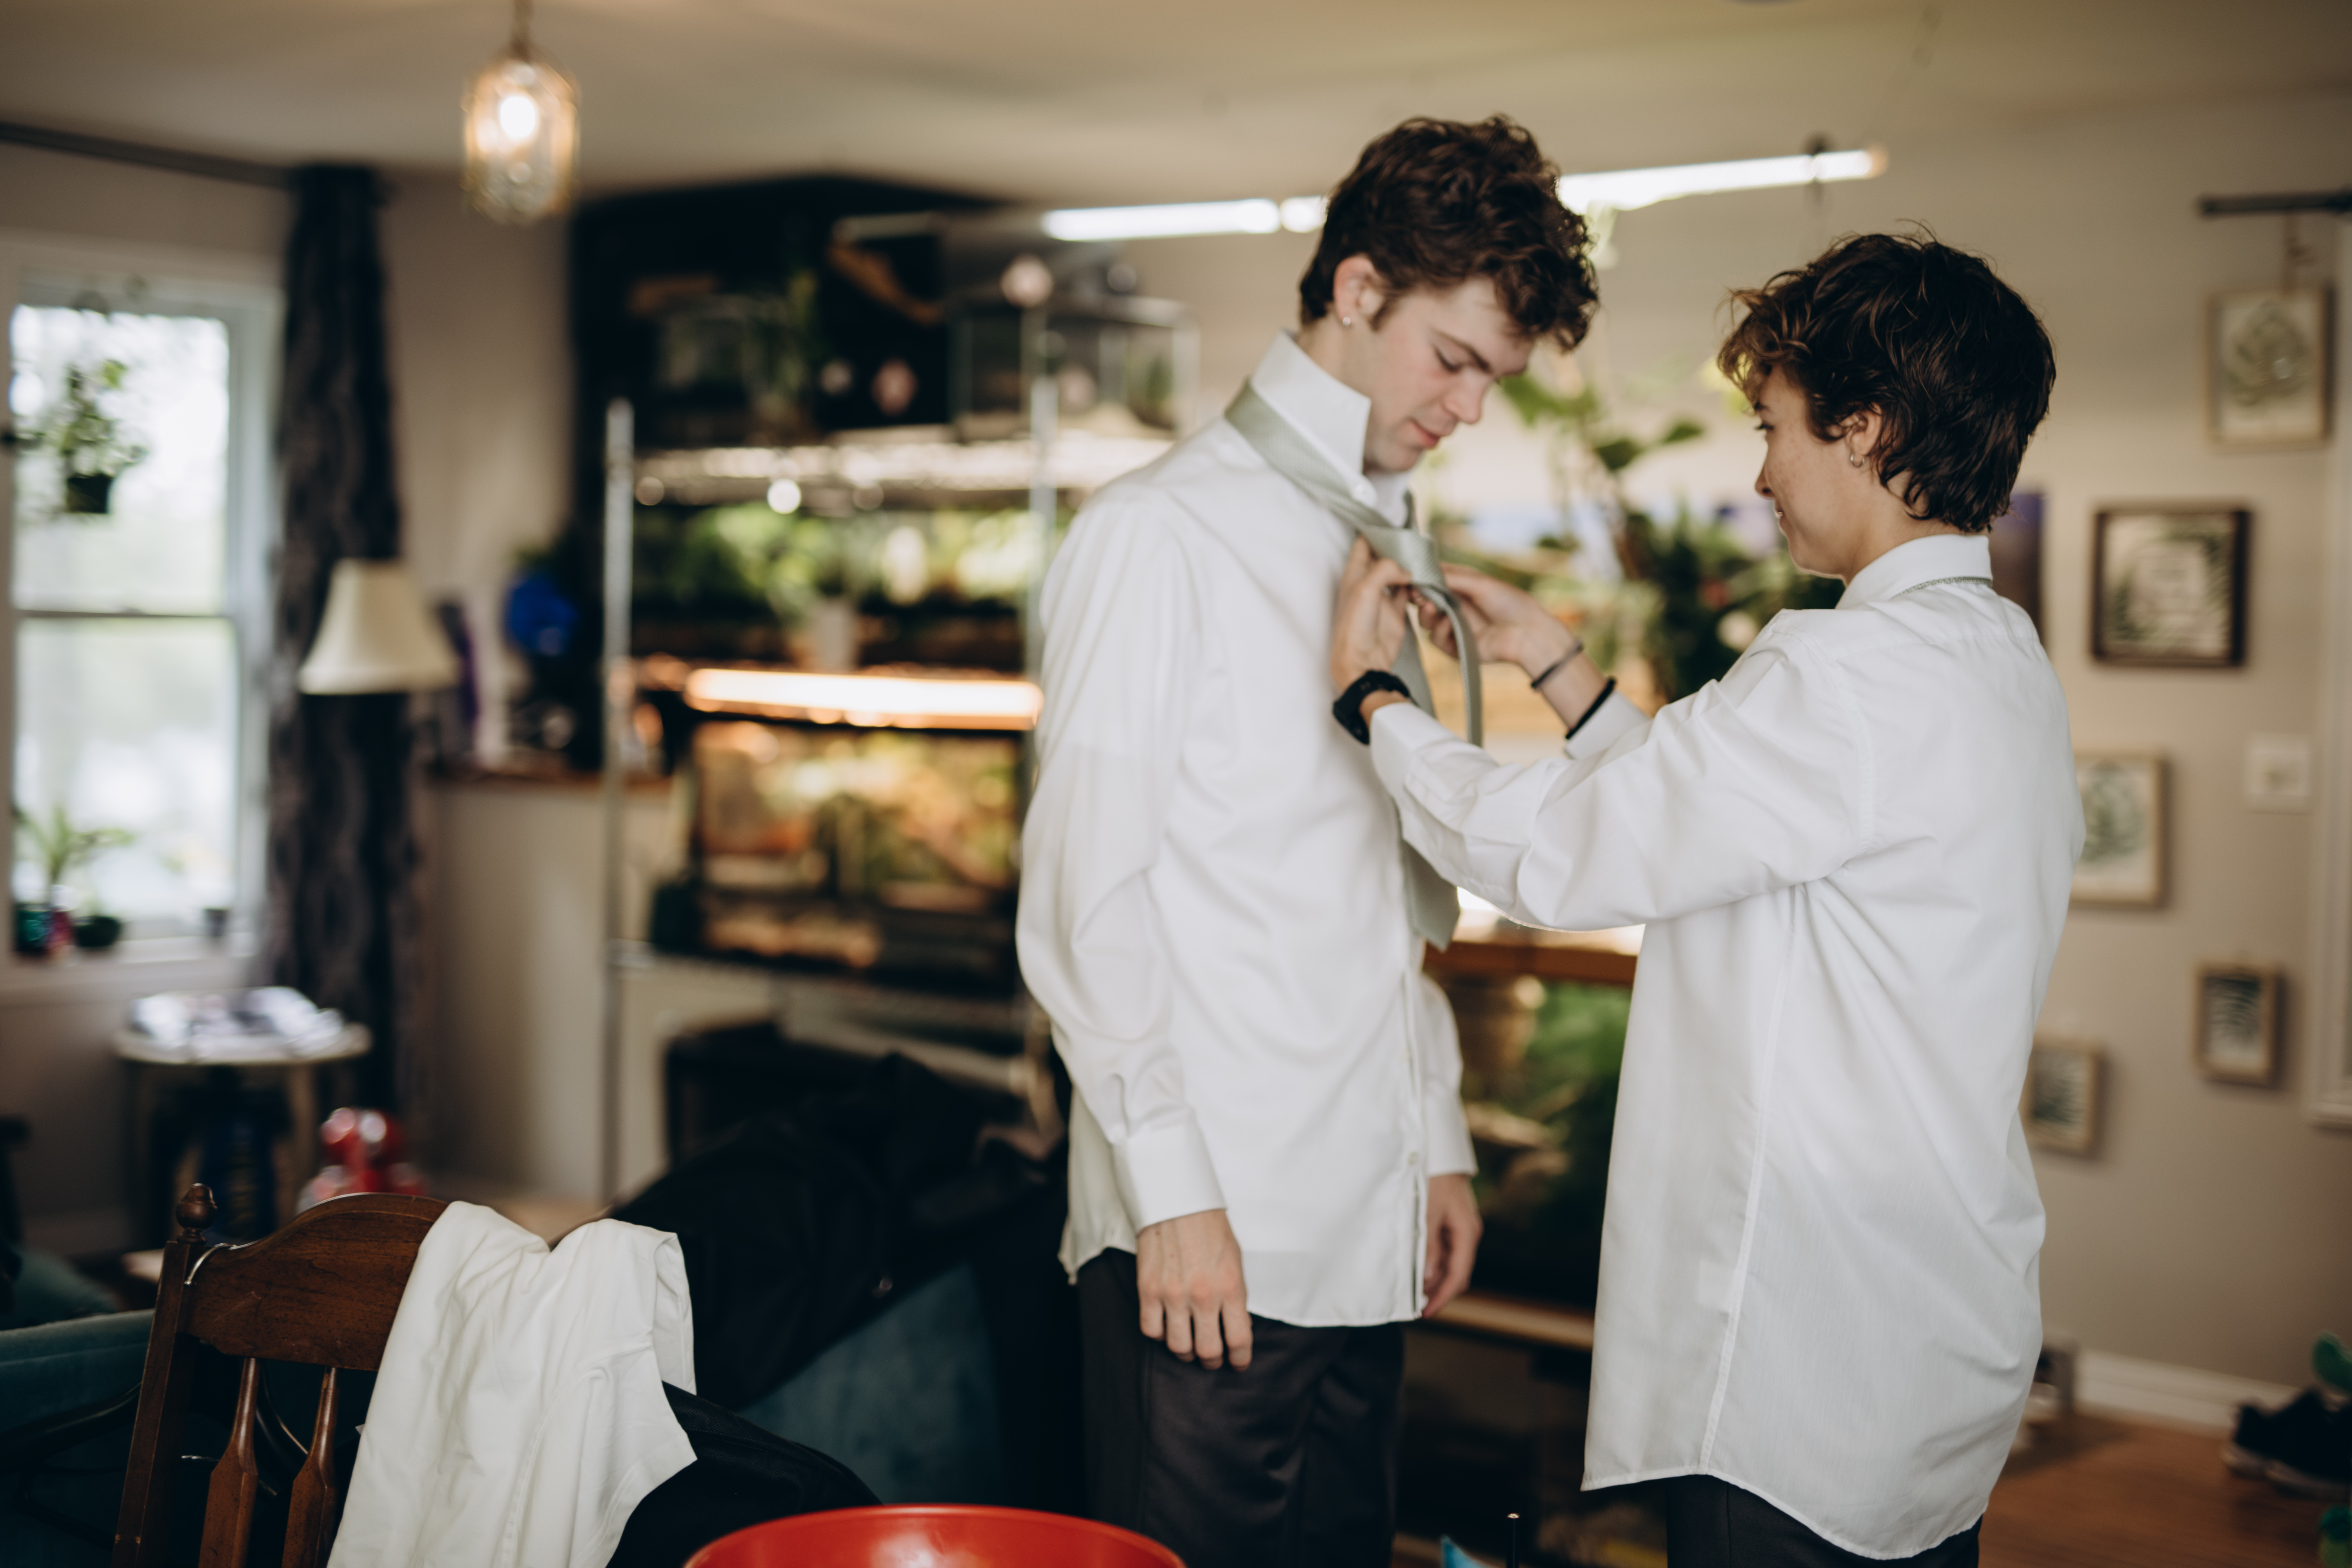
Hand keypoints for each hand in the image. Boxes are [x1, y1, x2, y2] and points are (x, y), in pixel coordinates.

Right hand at [1136, 1208, 1252, 1369]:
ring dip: (1185, 1351)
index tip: (1238, 1363)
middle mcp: (1202, 1295)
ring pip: (1178, 1347)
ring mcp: (1173, 1294)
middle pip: (1208, 1352)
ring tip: (1188, 1345)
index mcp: (1231, 1288)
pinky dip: (1159, 1335)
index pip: (1239, 1340)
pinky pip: (1151, 1330)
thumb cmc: (1210, 1230)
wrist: (1177, 1201)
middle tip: (1212, 1358)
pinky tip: (1166, 1326)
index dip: (1240, 1359)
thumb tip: (1238, 1328)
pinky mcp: (1148, 1289)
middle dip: (1212, 1361)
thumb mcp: (1235, 1262)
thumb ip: (1236, 1298)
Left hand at [1330, 537, 1414, 696]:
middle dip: (1399, 548)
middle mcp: (1368, 583)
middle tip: (1416, 540)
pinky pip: (1409, 593)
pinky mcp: (1396, 612)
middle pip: (1384, 557)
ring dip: (1410, 567)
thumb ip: (1385, 570)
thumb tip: (1406, 570)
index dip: (1376, 531)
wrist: (1363, 661)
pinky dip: (1418, 587)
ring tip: (1424, 558)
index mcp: (1354, 573)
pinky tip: (1426, 581)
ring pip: (1399, 573)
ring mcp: (1382, 597)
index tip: (1393, 522)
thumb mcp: (1365, 589)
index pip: (1364, 544)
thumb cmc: (1355, 626)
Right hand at [1416, 565, 1578, 675]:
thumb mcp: (1479, 583)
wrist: (1527, 633)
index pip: (1433, 582)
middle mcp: (1455, 607)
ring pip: (1426, 622)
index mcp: (1461, 589)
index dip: (1421, 580)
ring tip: (1430, 607)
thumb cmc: (1510, 602)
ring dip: (1425, 614)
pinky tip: (1449, 623)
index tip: (1411, 578)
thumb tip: (1422, 573)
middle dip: (1419, 598)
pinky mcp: (1456, 647)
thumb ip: (1451, 578)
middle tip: (1416, 594)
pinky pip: (1437, 640)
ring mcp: (1455, 627)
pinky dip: (1439, 631)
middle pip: (1425, 602)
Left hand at [1422, 1172, 1481, 1315]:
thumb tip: (1428, 1277)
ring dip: (1432, 1276)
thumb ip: (1429, 1246)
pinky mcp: (1449, 1221)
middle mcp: (1466, 1233)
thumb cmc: (1434, 1177)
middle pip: (1456, 1272)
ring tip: (1411, 1287)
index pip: (1458, 1275)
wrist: (1438, 1149)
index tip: (1426, 1312)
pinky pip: (1442, 1248)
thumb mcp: (1428, 1213)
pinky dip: (1431, 1260)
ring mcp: (1458, 1227)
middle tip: (1415, 1304)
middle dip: (1437, 1290)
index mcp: (1467, 1233)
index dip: (1443, 1297)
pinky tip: (1416, 1264)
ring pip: (1448, 1262)